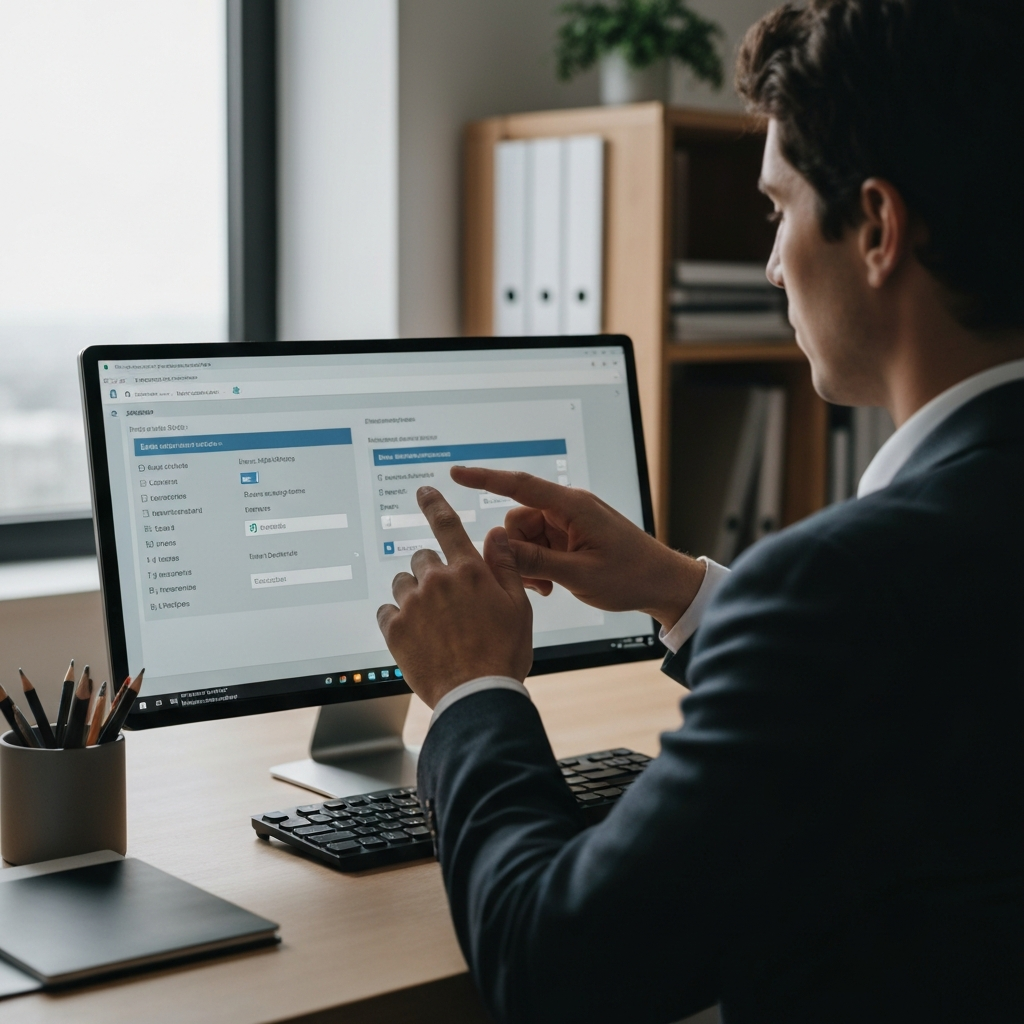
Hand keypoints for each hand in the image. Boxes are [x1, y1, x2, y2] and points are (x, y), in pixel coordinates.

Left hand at [376, 487, 532, 708]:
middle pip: (422, 558)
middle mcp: (438, 581)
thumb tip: (495, 533)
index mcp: (469, 571)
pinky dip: (397, 620)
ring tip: (431, 622)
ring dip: (413, 595)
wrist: (477, 695)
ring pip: (402, 583)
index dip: (434, 504)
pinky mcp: (395, 629)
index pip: (447, 525)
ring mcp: (413, 604)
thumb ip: (504, 565)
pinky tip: (416, 637)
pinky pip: (387, 611)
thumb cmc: (503, 653)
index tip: (423, 491)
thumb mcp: (518, 606)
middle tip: (445, 601)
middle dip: (431, 573)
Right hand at [449, 466, 705, 629]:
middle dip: (516, 550)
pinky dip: (538, 565)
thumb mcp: (580, 575)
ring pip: (524, 536)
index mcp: (573, 507)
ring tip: (548, 587)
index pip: (520, 486)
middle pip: (517, 520)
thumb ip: (538, 562)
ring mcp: (569, 523)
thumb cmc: (631, 576)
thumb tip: (501, 550)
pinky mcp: (570, 537)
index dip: (485, 479)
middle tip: (535, 582)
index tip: (456, 473)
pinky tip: (551, 584)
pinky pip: (538, 545)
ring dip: (528, 562)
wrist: (662, 583)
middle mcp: (568, 509)